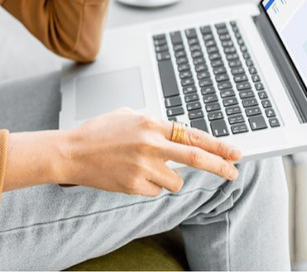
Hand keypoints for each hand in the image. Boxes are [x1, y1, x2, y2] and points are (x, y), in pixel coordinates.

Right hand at [58, 107, 241, 195]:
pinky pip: (156, 191)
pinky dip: (149, 186)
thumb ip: (154, 124)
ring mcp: (143, 166)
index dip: (217, 145)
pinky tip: (131, 175)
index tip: (234, 152)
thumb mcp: (128, 116)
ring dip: (169, 178)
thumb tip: (176, 133)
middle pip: (195, 158)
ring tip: (146, 168)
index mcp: (151, 123)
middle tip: (234, 172)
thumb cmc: (99, 132)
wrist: (72, 152)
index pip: (193, 134)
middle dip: (219, 166)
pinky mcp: (134, 185)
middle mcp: (150, 144)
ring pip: (175, 181)